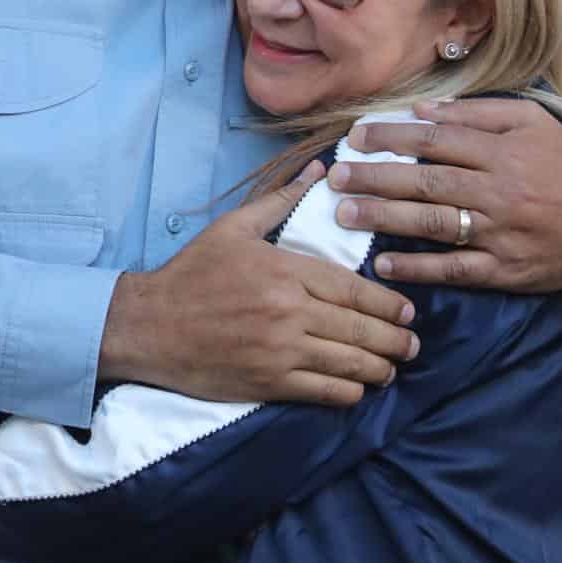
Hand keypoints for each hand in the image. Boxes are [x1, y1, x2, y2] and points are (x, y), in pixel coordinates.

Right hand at [98, 163, 419, 405]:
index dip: (387, 304)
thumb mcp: (233, 227)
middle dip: (394, 339)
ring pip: (349, 363)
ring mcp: (280, 351)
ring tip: (392, 368)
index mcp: (284, 270)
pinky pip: (325, 391)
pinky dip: (349, 391)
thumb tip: (319, 171)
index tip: (408, 312)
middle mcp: (289, 311)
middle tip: (412, 345)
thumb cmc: (192, 273)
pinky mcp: (269, 383)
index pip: (353, 289)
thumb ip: (280, 200)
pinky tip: (358, 387)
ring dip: (380, 368)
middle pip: (360, 328)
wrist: (149, 326)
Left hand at [329, 99, 561, 292]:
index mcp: (502, 152)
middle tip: (335, 177)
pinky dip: (419, 268)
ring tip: (345, 214)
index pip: (435, 141)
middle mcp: (498, 191)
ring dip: (385, 218)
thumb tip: (424, 109)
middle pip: (426, 181)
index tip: (355, 138)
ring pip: (434, 223)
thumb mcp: (532, 123)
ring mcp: (500, 233)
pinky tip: (386, 263)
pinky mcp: (504, 270)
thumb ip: (478, 114)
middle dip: (375, 177)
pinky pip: (455, 269)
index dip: (391, 138)